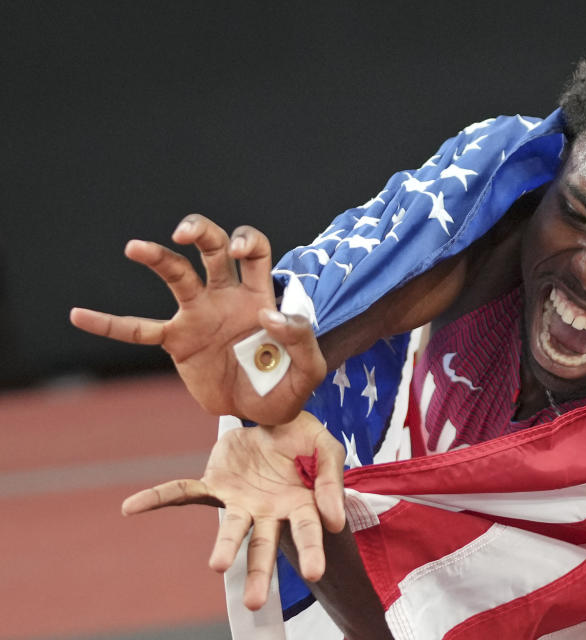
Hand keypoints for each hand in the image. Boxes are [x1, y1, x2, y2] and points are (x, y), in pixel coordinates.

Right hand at [69, 214, 326, 423]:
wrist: (262, 413)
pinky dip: (110, 324)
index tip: (239, 253)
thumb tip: (269, 315)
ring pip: (176, 276)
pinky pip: (140, 330)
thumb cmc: (288, 384)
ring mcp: (199, 315)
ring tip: (135, 247)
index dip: (247, 242)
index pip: (254, 251)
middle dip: (202, 233)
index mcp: (260, 294)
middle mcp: (227, 295)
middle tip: (187, 234)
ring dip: (157, 258)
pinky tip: (80, 314)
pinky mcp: (178, 342)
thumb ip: (301, 339)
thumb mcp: (309, 368)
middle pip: (213, 249)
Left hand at [121, 411, 345, 609]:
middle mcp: (268, 511)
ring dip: (224, 547)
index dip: (311, 551)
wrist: (274, 410)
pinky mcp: (214, 484)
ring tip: (218, 566)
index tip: (314, 573)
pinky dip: (157, 498)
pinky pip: (183, 493)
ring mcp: (239, 501)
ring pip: (230, 529)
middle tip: (254, 602)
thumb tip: (334, 522)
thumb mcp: (326, 449)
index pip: (307, 531)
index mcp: (300, 505)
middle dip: (260, 573)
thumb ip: (331, 482)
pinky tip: (131, 507)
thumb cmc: (303, 438)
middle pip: (264, 545)